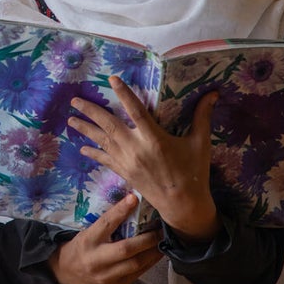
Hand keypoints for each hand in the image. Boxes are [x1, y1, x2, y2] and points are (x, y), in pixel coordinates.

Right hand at [47, 193, 162, 283]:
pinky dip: (149, 263)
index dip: (121, 211)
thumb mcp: (89, 231)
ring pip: (135, 264)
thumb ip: (109, 223)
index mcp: (88, 240)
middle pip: (126, 249)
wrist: (67, 272)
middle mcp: (96, 259)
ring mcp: (106, 276)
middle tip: (161, 228)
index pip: (106, 223)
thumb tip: (132, 203)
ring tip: (163, 240)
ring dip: (153, 252)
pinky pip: (137, 274)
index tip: (134, 198)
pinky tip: (156, 254)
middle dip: (147, 238)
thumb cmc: (82, 246)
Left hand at [68, 76, 219, 242]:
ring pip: (102, 142)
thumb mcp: (200, 142)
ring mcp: (127, 162)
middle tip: (74, 100)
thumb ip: (202, 116)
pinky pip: (104, 160)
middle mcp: (136, 148)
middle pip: (108, 124)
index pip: (135, 110)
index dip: (123, 93)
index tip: (111, 79)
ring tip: (70, 120)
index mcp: (154, 138)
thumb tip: (213, 93)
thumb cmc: (194, 172)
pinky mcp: (125, 173)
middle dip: (90, 111)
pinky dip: (93, 152)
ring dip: (85, 130)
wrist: (183, 205)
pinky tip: (82, 147)